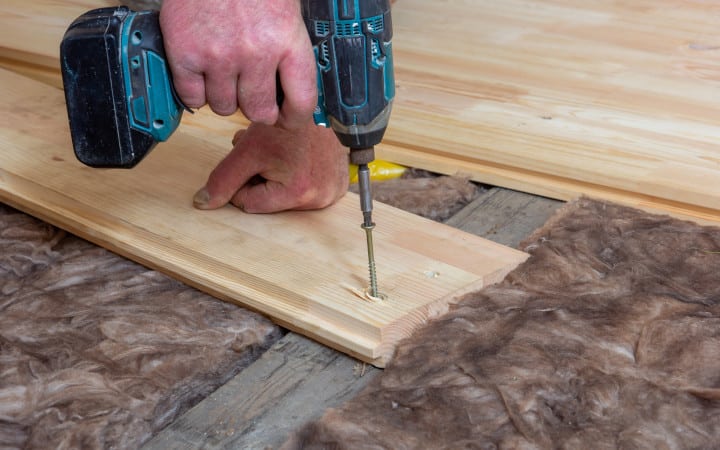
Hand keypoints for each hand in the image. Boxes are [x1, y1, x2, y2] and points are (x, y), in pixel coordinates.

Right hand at [159, 0, 316, 128]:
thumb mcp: (285, 11)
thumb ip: (288, 48)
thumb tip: (290, 87)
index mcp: (288, 41)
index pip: (301, 102)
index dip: (295, 117)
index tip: (288, 118)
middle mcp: (255, 54)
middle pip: (260, 111)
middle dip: (257, 108)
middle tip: (252, 96)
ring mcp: (218, 56)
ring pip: (224, 107)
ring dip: (225, 97)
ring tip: (225, 76)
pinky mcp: (185, 54)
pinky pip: (193, 97)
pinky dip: (196, 92)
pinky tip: (201, 74)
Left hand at [193, 121, 348, 211]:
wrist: (318, 105)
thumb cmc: (286, 123)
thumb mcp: (248, 149)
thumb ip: (223, 178)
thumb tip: (202, 203)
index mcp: (296, 192)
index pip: (249, 202)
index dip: (242, 179)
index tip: (251, 159)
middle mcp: (320, 197)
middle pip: (271, 201)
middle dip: (262, 179)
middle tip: (270, 154)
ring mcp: (333, 192)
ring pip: (287, 196)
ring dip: (279, 178)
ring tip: (284, 154)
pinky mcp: (340, 186)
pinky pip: (309, 190)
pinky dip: (300, 177)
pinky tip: (300, 159)